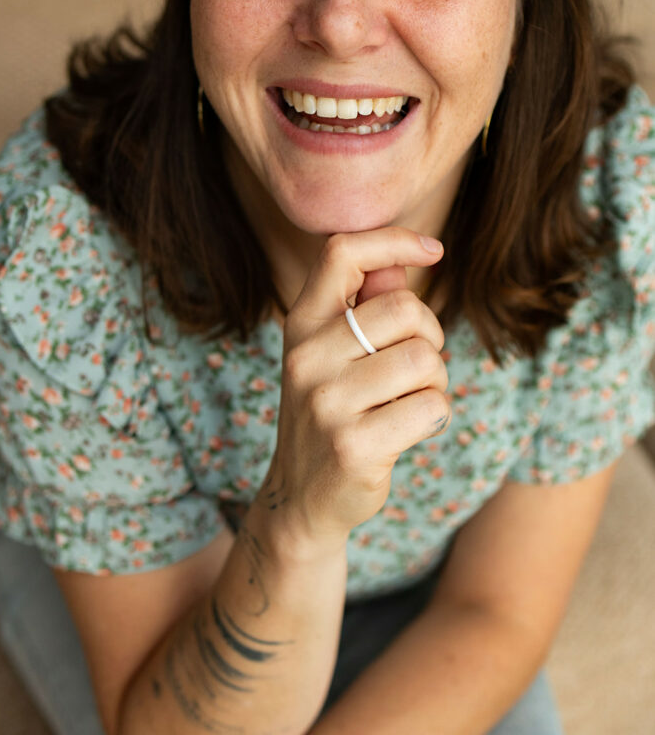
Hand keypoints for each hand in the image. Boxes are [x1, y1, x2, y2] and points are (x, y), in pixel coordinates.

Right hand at [265, 228, 450, 551]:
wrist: (303, 497)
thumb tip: (404, 261)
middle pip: (406, 309)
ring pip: (425, 359)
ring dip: (435, 381)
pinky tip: (408, 429)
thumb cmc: (335, 410)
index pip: (341, 253)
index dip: (394, 241)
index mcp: (302, 324)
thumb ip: (368, 305)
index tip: (435, 250)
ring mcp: (327, 402)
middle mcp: (307, 356)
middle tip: (416, 366)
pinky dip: (435, 416)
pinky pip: (432, 406)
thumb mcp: (337, 353)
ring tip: (408, 400)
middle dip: (430, 336)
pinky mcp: (353, 445)